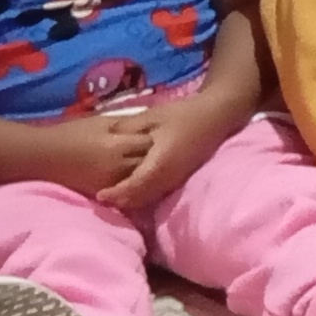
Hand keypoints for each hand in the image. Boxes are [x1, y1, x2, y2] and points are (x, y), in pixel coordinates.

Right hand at [39, 109, 161, 196]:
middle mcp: (117, 166)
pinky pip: (126, 188)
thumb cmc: (70, 134)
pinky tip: (132, 174)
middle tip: (157, 148)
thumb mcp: (100, 121)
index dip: (155, 137)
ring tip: (147, 162)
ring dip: (145, 170)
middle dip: (154, 155)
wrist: (43, 156)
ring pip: (140, 178)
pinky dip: (132, 182)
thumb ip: (126, 123)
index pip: (150, 143)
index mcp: (117, 145)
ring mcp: (111, 182)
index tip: (157, 133)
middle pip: (149, 162)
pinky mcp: (103, 192)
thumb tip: (148, 123)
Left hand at [101, 94, 233, 214]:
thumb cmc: (183, 114)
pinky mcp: (181, 178)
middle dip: (122, 201)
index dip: (117, 193)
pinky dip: (144, 195)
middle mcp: (169, 176)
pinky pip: (158, 193)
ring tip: (115, 197)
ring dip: (133, 200)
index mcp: (160, 162)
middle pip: (141, 198)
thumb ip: (128, 129)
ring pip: (150, 198)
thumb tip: (107, 138)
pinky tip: (134, 189)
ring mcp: (177, 179)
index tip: (100, 195)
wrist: (216, 117)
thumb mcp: (151, 116)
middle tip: (103, 198)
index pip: (134, 186)